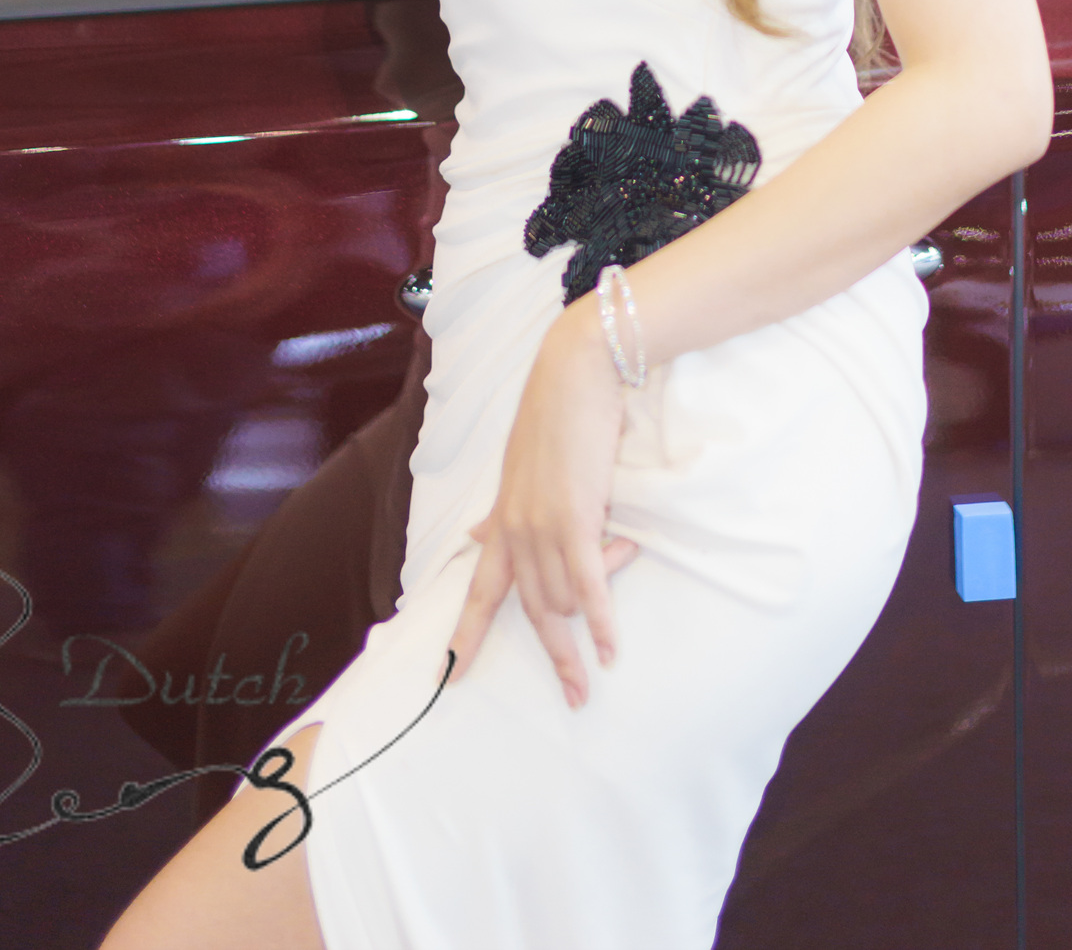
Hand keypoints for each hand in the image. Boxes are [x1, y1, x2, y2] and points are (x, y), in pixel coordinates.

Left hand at [444, 298, 639, 707]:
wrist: (576, 375)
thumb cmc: (556, 416)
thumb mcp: (519, 467)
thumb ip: (502, 508)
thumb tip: (476, 532)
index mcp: (502, 519)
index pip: (479, 589)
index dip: (466, 634)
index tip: (450, 676)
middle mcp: (514, 529)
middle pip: (531, 611)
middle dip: (555, 658)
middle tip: (576, 696)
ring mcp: (542, 527)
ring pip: (563, 600)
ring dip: (595, 615)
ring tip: (620, 607)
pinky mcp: (575, 520)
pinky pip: (587, 586)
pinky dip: (601, 621)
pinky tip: (612, 647)